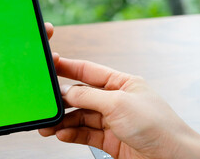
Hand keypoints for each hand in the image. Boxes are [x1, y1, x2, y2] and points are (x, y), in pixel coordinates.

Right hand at [39, 57, 199, 158]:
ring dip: (63, 122)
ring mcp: (111, 120)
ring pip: (80, 117)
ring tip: (49, 127)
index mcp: (121, 83)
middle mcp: (115, 100)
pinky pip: (84, 133)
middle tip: (45, 105)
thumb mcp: (118, 104)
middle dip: (62, 101)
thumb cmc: (157, 126)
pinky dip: (72, 134)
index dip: (67, 67)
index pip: (88, 71)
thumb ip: (89, 97)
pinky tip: (62, 135)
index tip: (50, 64)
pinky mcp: (109, 139)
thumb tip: (66, 92)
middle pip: (81, 96)